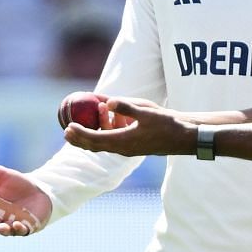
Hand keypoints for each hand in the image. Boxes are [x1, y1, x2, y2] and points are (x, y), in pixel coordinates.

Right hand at [0, 159, 52, 235]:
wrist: (39, 189)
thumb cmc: (17, 183)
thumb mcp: (1, 174)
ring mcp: (12, 224)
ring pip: (4, 230)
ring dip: (2, 230)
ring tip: (1, 228)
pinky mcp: (27, 227)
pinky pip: (21, 231)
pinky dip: (18, 230)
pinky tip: (17, 225)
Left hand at [62, 98, 189, 156]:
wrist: (185, 137)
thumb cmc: (168, 124)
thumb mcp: (147, 112)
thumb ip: (126, 107)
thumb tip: (108, 102)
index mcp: (124, 142)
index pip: (96, 139)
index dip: (81, 134)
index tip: (69, 127)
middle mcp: (124, 148)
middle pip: (95, 146)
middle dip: (80, 139)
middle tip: (66, 131)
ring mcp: (129, 149)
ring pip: (104, 144)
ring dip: (93, 133)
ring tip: (87, 119)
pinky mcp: (134, 146)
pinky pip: (114, 141)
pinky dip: (105, 132)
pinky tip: (106, 120)